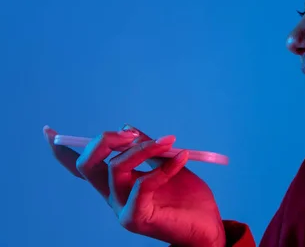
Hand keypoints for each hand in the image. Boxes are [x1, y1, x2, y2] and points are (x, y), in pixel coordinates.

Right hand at [43, 125, 225, 246]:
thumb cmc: (187, 197)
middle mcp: (113, 197)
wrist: (207, 225)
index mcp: (115, 184)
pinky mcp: (136, 220)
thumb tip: (125, 127)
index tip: (49, 131)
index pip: (83, 168)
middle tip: (131, 134)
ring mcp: (122, 209)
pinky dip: (164, 167)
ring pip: (116, 169)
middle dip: (105, 141)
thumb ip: (147, 149)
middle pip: (88, 165)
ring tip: (169, 141)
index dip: (62, 152)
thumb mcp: (167, 164)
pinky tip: (182, 159)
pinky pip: (143, 185)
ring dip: (144, 148)